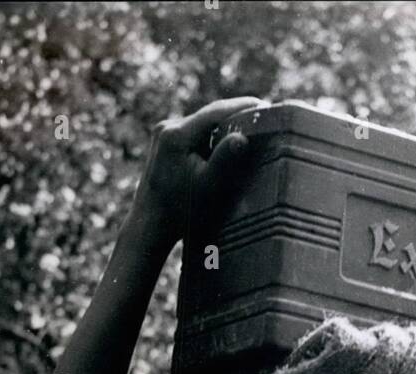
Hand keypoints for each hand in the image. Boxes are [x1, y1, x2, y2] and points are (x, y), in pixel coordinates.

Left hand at [128, 96, 265, 252]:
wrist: (150, 225)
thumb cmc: (180, 213)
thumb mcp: (208, 187)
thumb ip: (225, 161)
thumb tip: (243, 138)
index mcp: (176, 134)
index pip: (215, 112)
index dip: (242, 107)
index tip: (264, 106)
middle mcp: (167, 127)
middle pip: (208, 117)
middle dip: (234, 118)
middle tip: (262, 119)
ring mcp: (162, 134)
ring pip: (201, 126)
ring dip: (222, 129)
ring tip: (248, 132)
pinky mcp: (163, 143)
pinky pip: (193, 135)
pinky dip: (210, 139)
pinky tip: (225, 146)